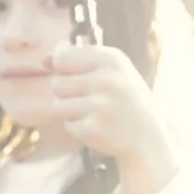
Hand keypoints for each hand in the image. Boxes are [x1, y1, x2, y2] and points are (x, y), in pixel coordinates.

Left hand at [47, 43, 177, 193]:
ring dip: (70, 111)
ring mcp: (100, 105)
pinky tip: (97, 126)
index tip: (74, 76)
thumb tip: (45, 59)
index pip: (62, 57)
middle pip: (57, 82)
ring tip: (93, 112)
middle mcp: (106, 79)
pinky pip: (68, 125)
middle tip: (90, 99)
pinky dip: (78, 128)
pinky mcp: (93, 128)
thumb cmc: (124, 98)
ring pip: (58, 104)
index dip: (61, 68)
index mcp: (111, 59)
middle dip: (67, 93)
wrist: (148, 136)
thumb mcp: (112, 69)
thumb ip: (79, 58)